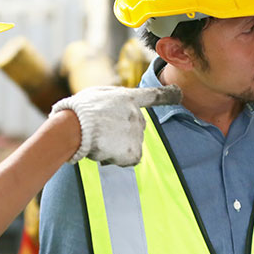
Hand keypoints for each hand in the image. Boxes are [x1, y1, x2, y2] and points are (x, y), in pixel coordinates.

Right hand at [52, 85, 181, 166]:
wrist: (75, 127)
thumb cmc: (78, 111)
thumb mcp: (95, 95)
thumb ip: (111, 100)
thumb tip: (114, 108)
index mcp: (128, 98)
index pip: (153, 96)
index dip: (167, 95)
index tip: (178, 94)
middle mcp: (137, 115)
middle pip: (136, 128)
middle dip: (121, 133)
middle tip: (101, 134)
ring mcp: (137, 134)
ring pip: (131, 145)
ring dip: (117, 147)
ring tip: (99, 142)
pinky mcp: (134, 151)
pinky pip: (130, 159)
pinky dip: (118, 159)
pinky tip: (104, 151)